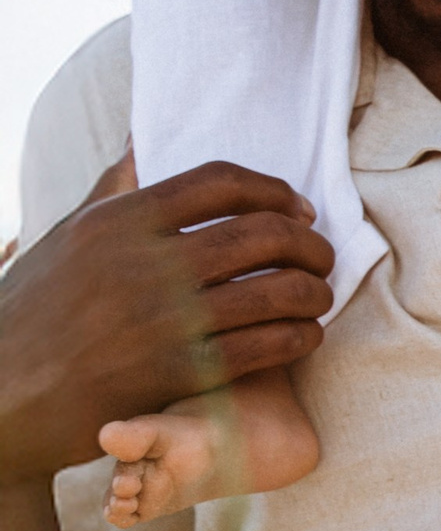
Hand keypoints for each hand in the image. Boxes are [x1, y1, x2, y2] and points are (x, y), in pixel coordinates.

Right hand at [0, 161, 331, 490]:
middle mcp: (145, 263)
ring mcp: (166, 320)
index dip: (275, 190)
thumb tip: (141, 138)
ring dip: (315, 290)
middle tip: (319, 254)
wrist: (5, 392)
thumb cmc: (36, 310)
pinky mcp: (181, 373)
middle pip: (262, 232)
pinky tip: (305, 334)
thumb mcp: (66, 237)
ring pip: (276, 290)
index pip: (222, 182)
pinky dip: (301, 335)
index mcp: (119, 220)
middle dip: (309, 242)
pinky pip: (268, 345)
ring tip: (319, 295)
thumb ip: (113, 188)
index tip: (299, 208)